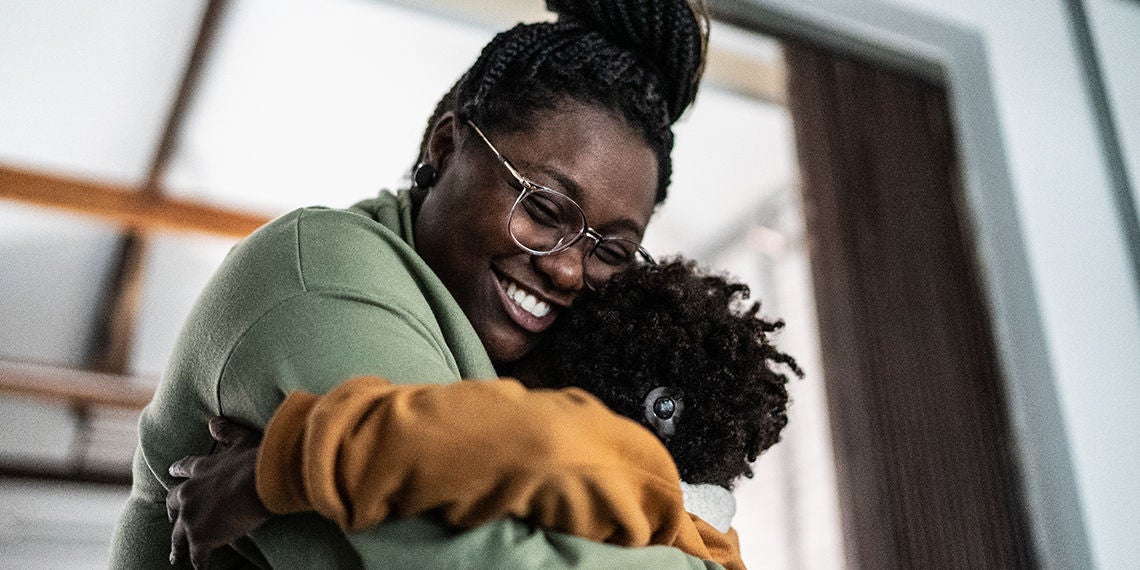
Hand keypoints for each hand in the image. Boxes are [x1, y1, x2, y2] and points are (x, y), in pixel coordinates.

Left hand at [167, 416, 271, 568]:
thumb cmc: (258, 459)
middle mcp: (190, 493)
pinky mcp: (200, 538)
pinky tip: (200, 569)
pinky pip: (196, 557)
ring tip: (175, 557)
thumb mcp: (242, 439)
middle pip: (172, 504)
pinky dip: (198, 564)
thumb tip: (213, 421)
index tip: (172, 473)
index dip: (178, 472)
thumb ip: (226, 431)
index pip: (184, 469)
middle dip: (171, 512)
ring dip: (177, 546)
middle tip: (171, 519)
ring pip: (178, 535)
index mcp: (201, 469)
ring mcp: (192, 517)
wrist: (263, 481)